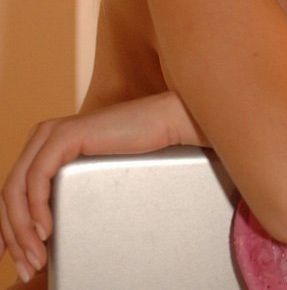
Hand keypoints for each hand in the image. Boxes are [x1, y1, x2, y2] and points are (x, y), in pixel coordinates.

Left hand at [0, 91, 207, 282]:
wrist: (164, 124)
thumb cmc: (136, 153)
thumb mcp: (90, 181)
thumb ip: (65, 196)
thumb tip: (44, 237)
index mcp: (44, 145)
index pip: (12, 193)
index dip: (5, 230)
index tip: (11, 260)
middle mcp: (42, 136)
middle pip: (9, 194)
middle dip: (12, 237)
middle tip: (26, 268)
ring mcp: (52, 133)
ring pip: (17, 189)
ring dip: (22, 231)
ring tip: (36, 257)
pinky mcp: (66, 135)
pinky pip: (37, 178)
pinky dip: (35, 209)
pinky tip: (45, 230)